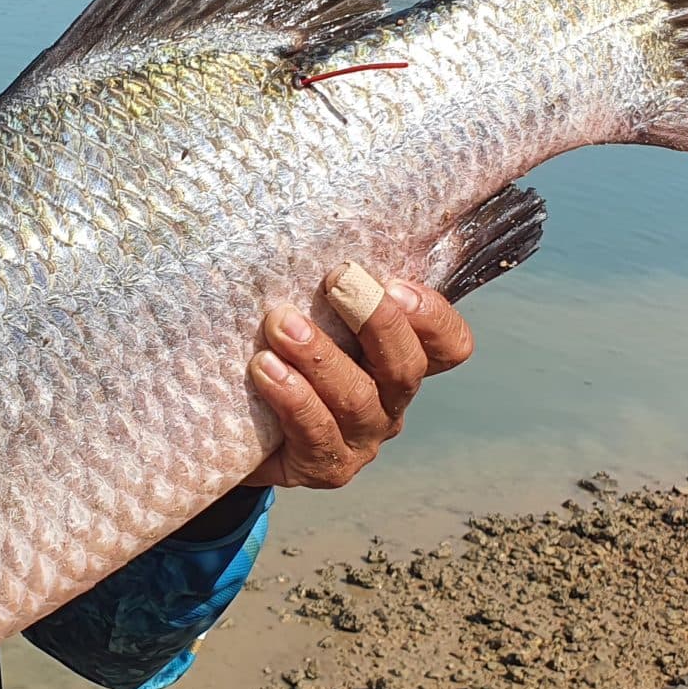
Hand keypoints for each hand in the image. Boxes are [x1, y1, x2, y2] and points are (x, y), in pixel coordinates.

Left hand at [245, 265, 473, 489]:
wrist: (238, 432)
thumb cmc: (282, 357)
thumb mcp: (312, 319)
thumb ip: (330, 290)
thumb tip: (317, 221)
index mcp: (399, 361)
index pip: (449, 344)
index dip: (433, 317)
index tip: (394, 283)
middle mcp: (390, 401)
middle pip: (405, 367)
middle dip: (375, 321)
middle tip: (338, 281)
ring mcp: (361, 438)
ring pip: (357, 398)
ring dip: (321, 356)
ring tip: (282, 324)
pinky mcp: (325, 467)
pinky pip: (315, 432)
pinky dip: (292, 397)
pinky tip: (265, 367)